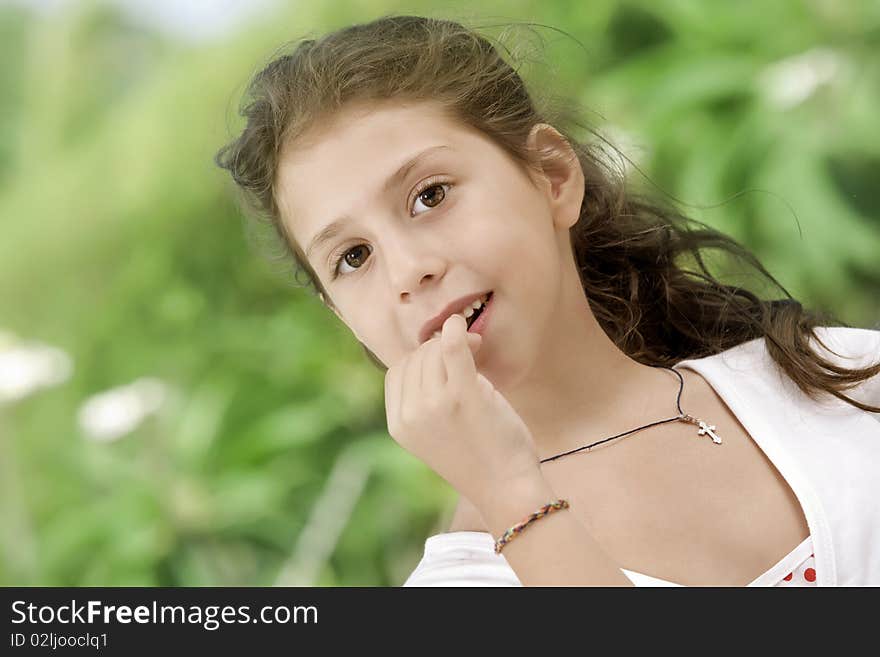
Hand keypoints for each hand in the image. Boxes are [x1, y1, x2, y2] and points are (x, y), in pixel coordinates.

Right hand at [384, 313, 543, 511]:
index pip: (397, 372)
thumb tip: (434, 350)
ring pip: (433, 352)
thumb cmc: (478, 459)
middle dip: (439, 346)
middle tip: (469, 348)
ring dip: (455, 341)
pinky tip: (463, 325)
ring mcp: (434, 405)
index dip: (420, 359)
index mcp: (399, 425)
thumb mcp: (435, 435)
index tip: (445, 359)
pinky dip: (456, 331)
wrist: (505, 489)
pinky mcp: (462, 397)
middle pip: (416, 358)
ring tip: (477, 347)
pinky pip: (451, 350)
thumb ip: (425, 403)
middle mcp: (411, 415)